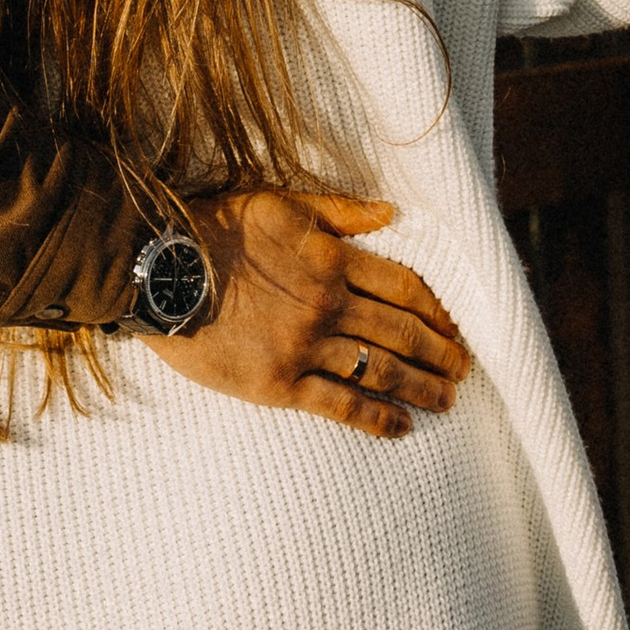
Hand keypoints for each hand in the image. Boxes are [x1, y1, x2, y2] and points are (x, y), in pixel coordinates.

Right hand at [145, 191, 468, 438]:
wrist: (164, 271)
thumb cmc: (218, 229)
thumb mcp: (282, 203)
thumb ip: (341, 211)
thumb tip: (392, 213)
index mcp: (333, 260)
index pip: (404, 287)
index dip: (437, 309)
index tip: (457, 324)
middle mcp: (328, 306)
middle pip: (401, 333)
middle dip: (441, 352)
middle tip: (465, 368)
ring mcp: (306, 349)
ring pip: (380, 371)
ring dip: (421, 386)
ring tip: (448, 399)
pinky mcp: (280, 384)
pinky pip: (340, 405)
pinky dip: (377, 417)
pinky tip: (402, 426)